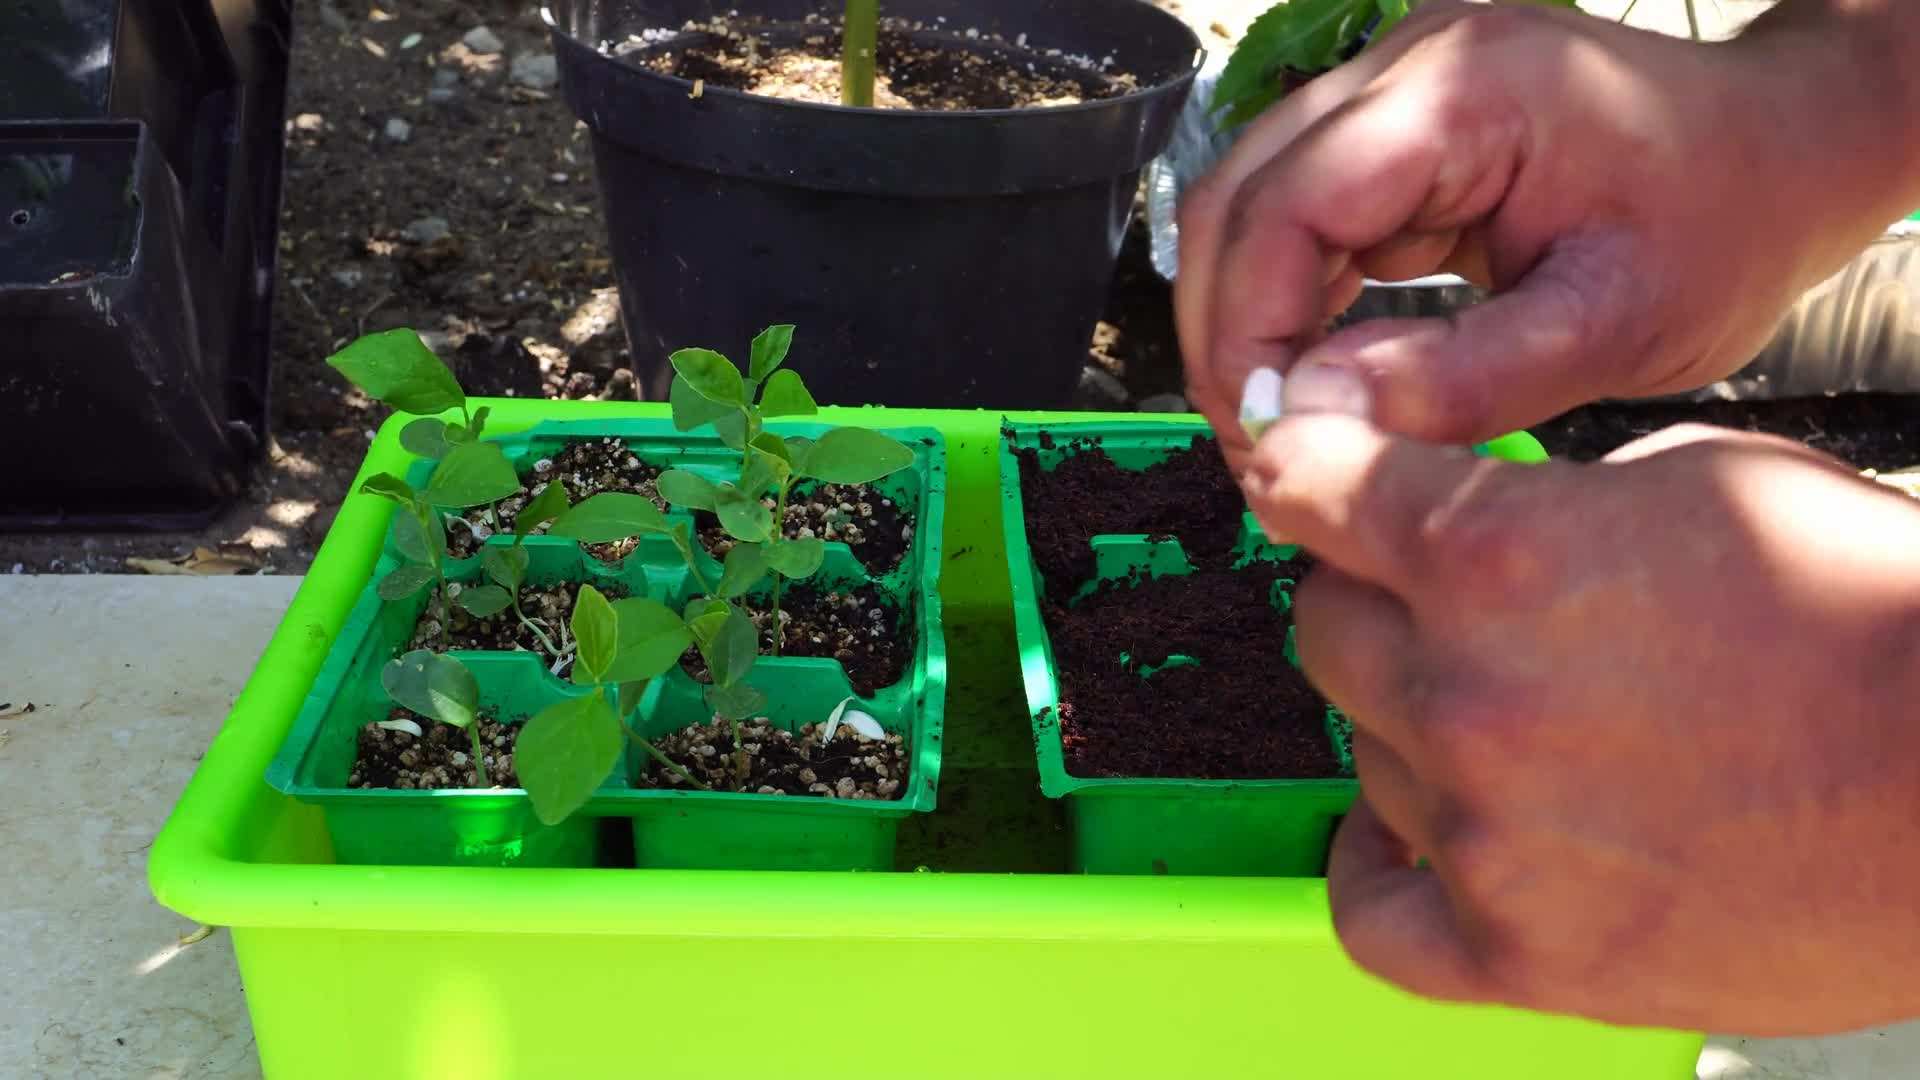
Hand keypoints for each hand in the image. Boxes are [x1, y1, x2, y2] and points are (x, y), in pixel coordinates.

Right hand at [1177, 1, 1919, 455]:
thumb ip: (1462, 378)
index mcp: (1466, 92)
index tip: (1264, 435)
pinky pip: (1297, 214)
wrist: (1779, 155)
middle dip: (1228, 334)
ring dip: (1245, 319)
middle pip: (1238, 196)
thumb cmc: (1726, 223)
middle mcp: (1410, 65)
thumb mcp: (1614, 323)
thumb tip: (1314, 422)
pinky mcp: (1397, 128)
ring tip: (1283, 423)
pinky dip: (1286, 299)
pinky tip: (1312, 374)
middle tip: (1260, 447)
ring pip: (1249, 204)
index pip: (1287, 205)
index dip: (1247, 329)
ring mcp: (1396, 87)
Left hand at [1242, 414, 1919, 1033]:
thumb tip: (1451, 518)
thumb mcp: (1702, 480)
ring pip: (1360, 752)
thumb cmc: (1869, 616)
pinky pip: (1369, 915)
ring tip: (1516, 719)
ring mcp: (1486, 831)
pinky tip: (1410, 832)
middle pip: (1323, 625)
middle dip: (1374, 598)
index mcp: (1499, 552)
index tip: (1311, 474)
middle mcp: (1467, 691)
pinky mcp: (1524, 950)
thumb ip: (1543, 500)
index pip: (1306, 484)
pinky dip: (1373, 866)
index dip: (1308, 467)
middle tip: (1452, 605)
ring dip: (1411, 724)